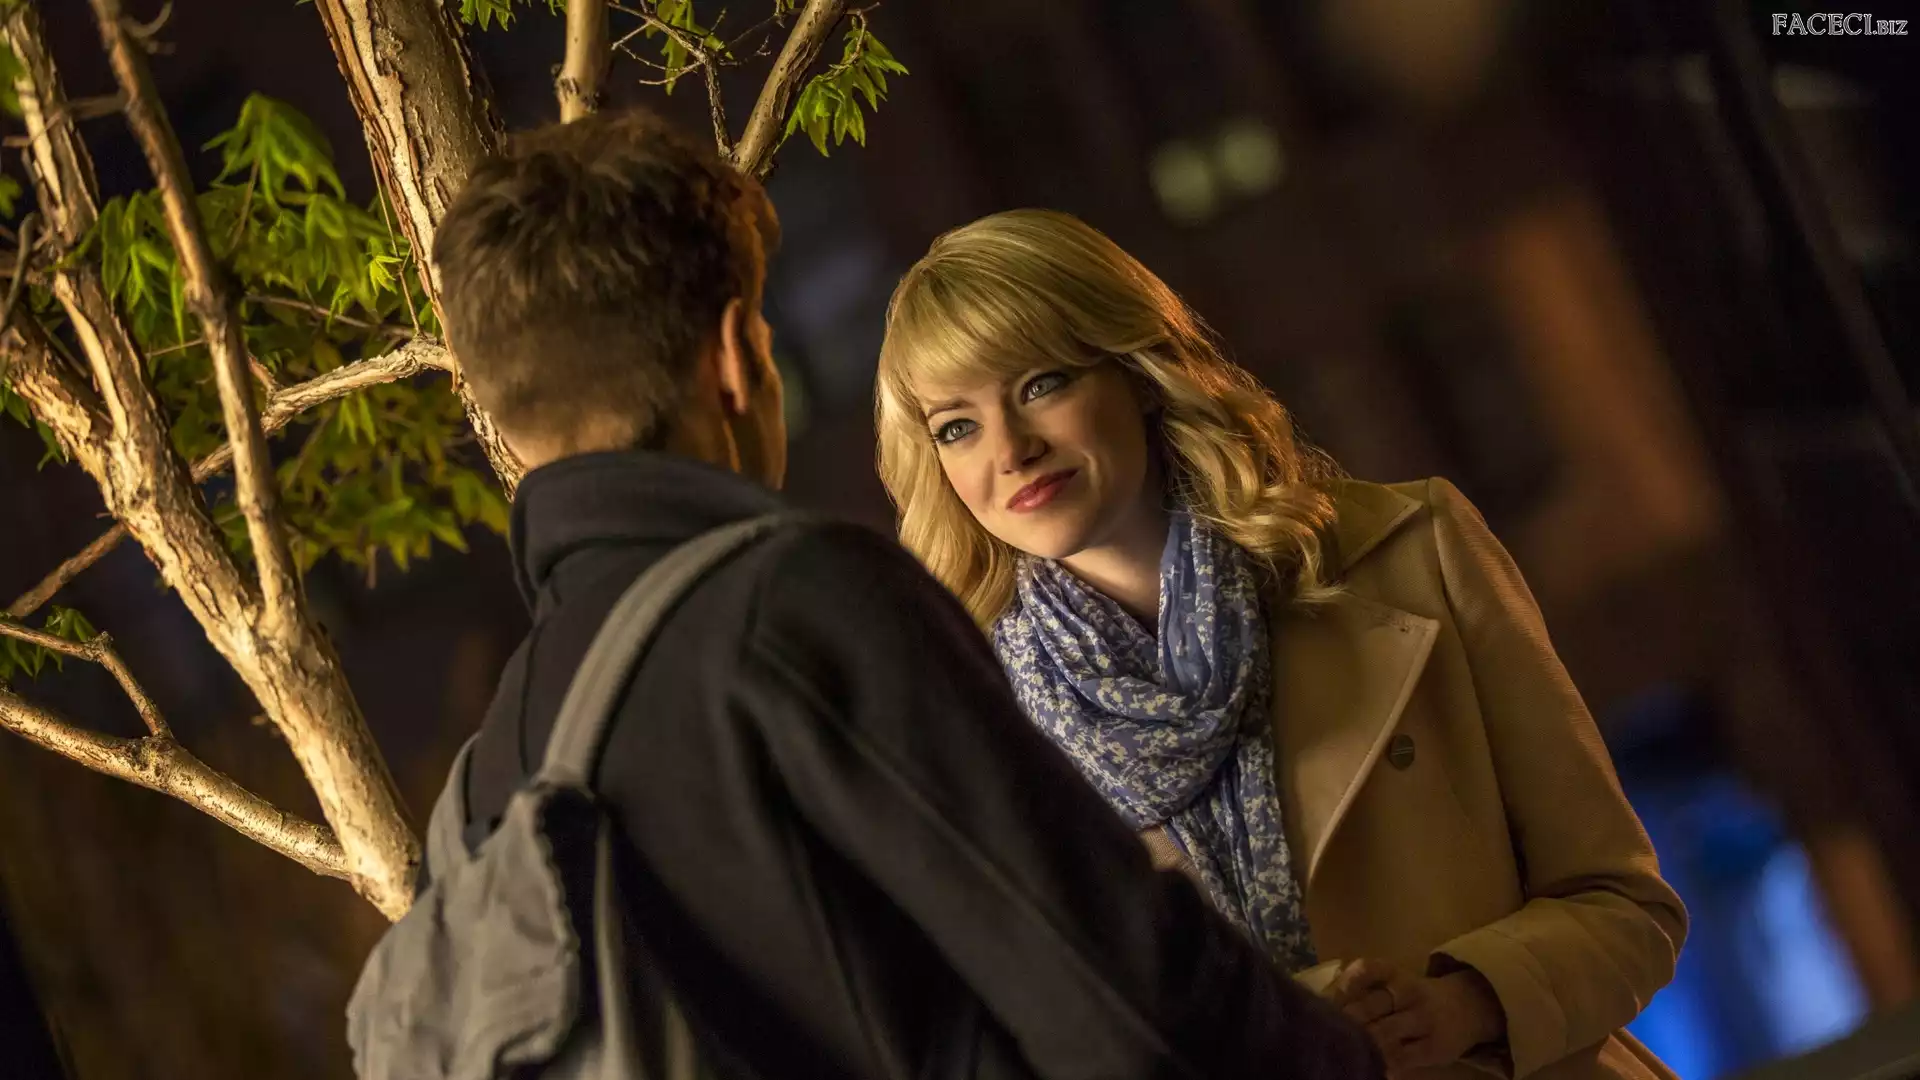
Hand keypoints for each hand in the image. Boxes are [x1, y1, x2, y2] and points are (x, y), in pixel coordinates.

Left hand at [1324, 958, 1504, 1074]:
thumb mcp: (1395, 982)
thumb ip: (1363, 989)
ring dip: (1363, 1042)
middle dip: (1347, 1019)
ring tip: (1343, 1049)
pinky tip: (1369, 1066)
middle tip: (1325, 1031)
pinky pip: (1404, 1057)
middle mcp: (1410, 993)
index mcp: (1395, 974)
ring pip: (1386, 1032)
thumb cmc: (1416, 996)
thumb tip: (1319, 1003)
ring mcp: (1424, 1020)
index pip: (1367, 969)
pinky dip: (1384, 1062)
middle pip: (1372, 1005)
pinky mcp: (1434, 1047)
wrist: (1471, 1006)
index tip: (1326, 999)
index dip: (1344, 983)